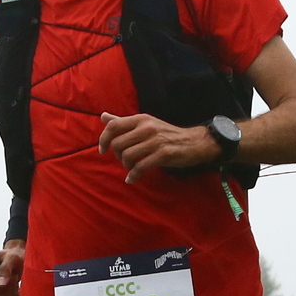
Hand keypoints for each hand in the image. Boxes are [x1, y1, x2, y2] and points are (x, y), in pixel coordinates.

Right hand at [0, 239, 24, 295]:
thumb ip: (5, 268)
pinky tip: (12, 287)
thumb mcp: (11, 258)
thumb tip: (1, 283)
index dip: (9, 284)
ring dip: (13, 293)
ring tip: (12, 281)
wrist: (14, 261)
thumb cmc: (12, 256)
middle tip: (13, 277)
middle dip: (12, 289)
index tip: (12, 275)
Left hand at [97, 112, 218, 181]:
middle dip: (117, 155)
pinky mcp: (163, 154)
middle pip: (118, 144)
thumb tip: (103, 116)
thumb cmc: (166, 134)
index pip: (113, 126)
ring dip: (125, 165)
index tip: (102, 149)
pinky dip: (133, 175)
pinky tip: (132, 179)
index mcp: (141, 119)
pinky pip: (140, 167)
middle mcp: (147, 128)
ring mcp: (155, 141)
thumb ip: (123, 121)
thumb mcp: (145, 123)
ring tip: (130, 167)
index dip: (103, 139)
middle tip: (123, 159)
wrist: (193, 142)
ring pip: (127, 156)